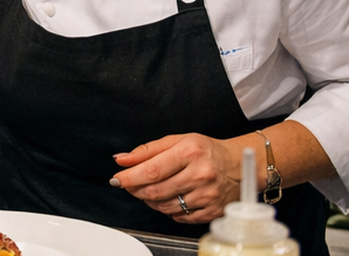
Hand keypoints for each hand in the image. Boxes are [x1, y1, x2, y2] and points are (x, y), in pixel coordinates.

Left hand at [111, 133, 240, 223]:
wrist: (242, 163)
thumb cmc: (207, 150)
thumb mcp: (178, 140)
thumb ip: (147, 150)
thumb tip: (121, 159)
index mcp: (190, 152)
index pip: (151, 170)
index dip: (129, 177)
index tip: (116, 179)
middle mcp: (201, 174)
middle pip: (156, 191)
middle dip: (136, 190)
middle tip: (129, 185)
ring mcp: (208, 195)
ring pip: (165, 206)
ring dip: (150, 201)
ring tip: (150, 190)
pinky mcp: (213, 211)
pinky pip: (180, 217)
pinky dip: (168, 210)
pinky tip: (170, 198)